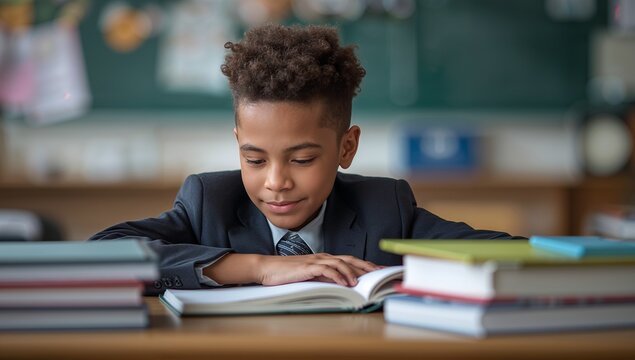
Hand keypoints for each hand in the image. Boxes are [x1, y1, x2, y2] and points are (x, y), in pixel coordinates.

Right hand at [256, 253, 380, 286]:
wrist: (267, 268)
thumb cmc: (286, 273)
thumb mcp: (309, 276)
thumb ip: (323, 278)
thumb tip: (340, 285)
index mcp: (324, 258)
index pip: (348, 259)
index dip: (364, 264)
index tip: (377, 270)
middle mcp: (322, 257)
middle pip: (349, 259)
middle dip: (365, 266)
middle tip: (378, 274)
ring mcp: (315, 261)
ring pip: (340, 263)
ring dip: (351, 272)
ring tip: (360, 282)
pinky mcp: (307, 267)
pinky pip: (326, 270)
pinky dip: (337, 276)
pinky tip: (343, 283)